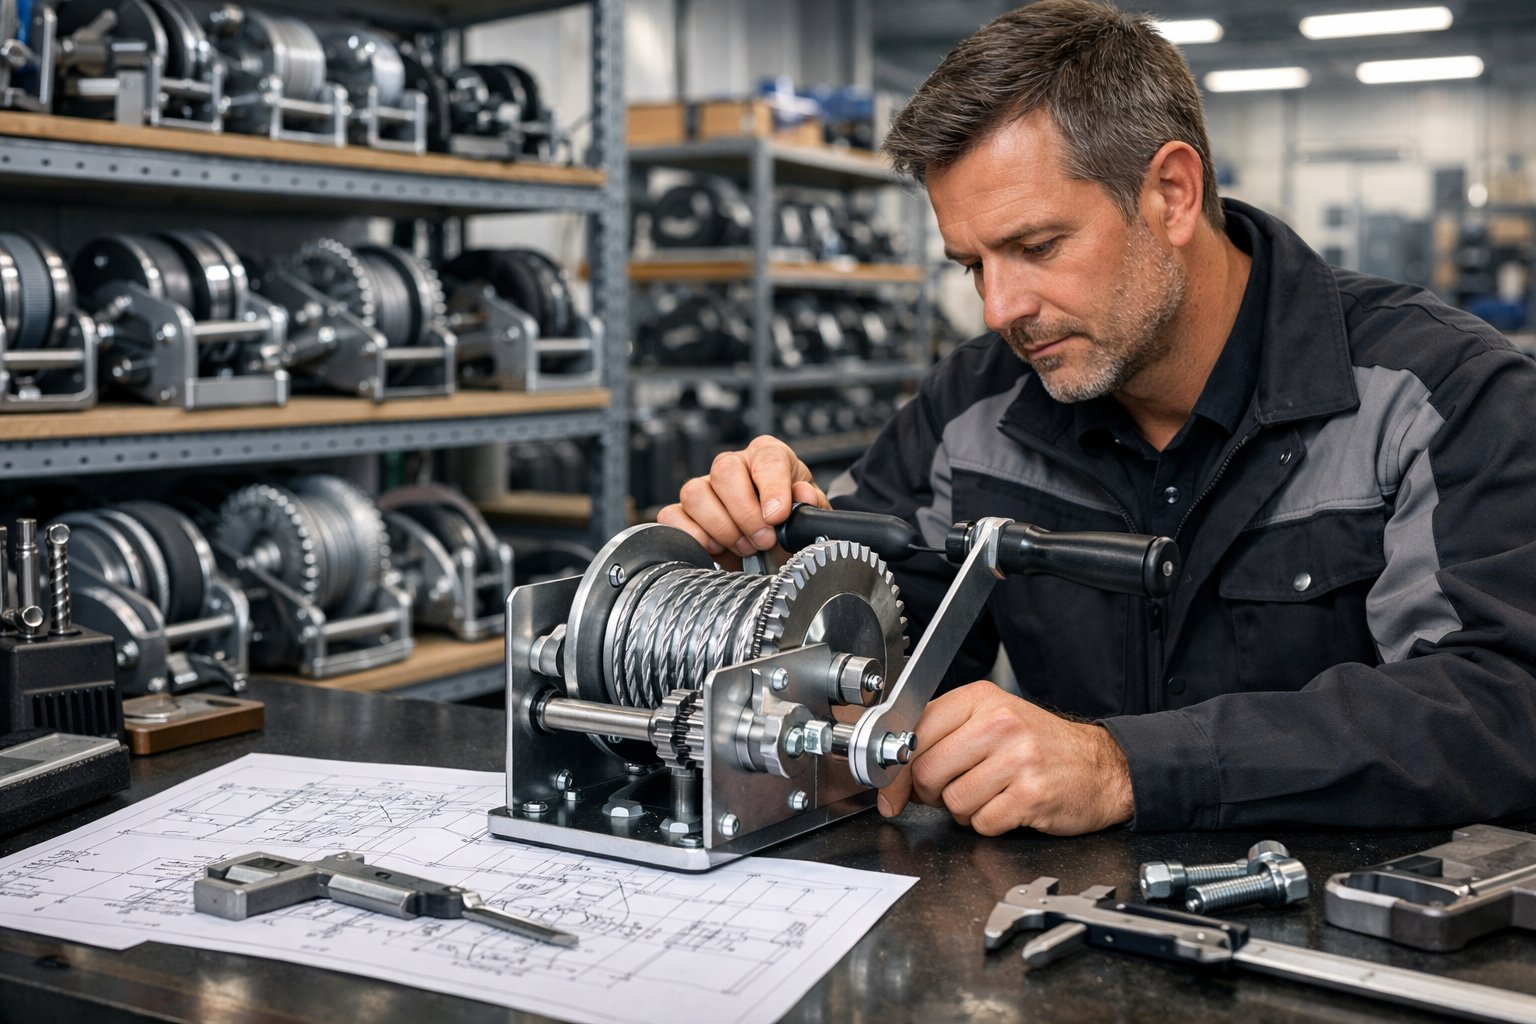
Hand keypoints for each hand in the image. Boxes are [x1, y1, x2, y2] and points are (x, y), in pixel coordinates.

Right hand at [657, 435, 829, 564]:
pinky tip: (717, 548)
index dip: (772, 487)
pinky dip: (694, 537)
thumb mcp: (809, 517)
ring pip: (695, 493)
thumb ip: (811, 505)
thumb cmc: (788, 527)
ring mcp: (704, 488)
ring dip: (722, 528)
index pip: (768, 458)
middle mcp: (734, 467)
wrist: (771, 554)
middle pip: (725, 471)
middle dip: (746, 514)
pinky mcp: (682, 513)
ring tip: (744, 546)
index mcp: (768, 457)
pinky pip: (672, 517)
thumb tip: (803, 494)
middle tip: (763, 540)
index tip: (777, 516)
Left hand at [877, 681, 1133, 835]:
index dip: (899, 768)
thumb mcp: (992, 720)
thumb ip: (943, 736)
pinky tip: (1008, 808)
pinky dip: (989, 824)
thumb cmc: (1041, 745)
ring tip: (989, 795)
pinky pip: (982, 823)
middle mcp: (999, 723)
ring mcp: (1018, 758)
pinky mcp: (1032, 794)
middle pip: (928, 771)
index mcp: (981, 699)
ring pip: (953, 801)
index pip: (915, 732)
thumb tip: (895, 773)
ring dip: (964, 811)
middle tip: (950, 792)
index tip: (894, 787)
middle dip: (930, 793)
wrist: (1102, 767)